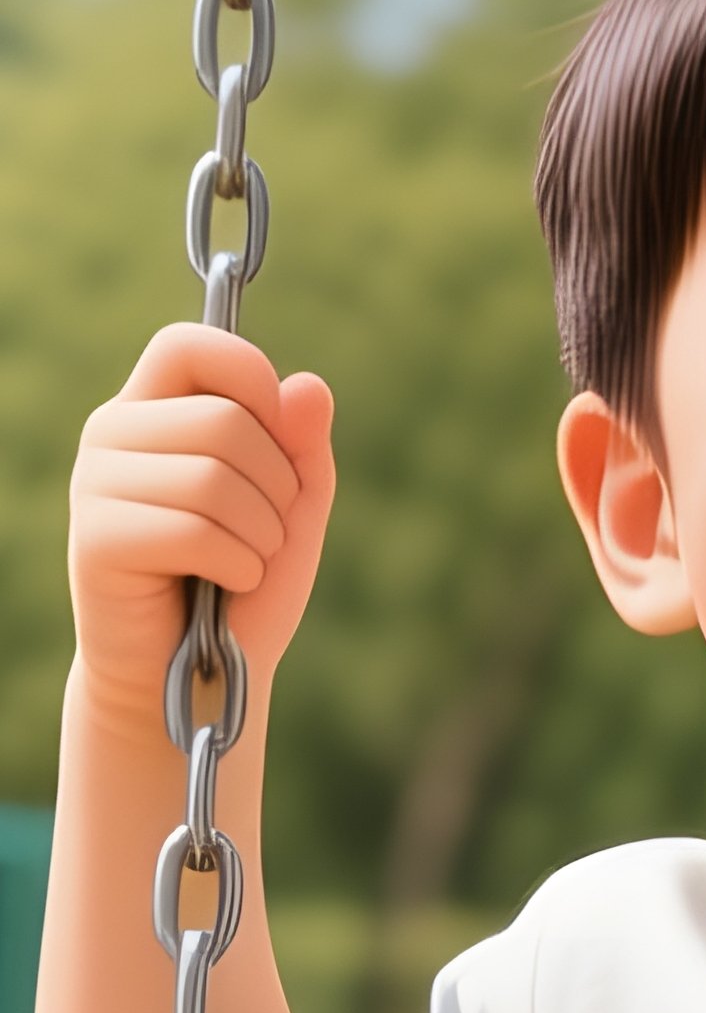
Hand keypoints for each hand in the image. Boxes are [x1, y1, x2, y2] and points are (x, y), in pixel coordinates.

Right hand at [68, 322, 335, 708]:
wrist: (204, 671)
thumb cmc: (248, 574)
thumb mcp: (295, 500)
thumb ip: (303, 440)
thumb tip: (305, 385)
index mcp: (157, 405)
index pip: (190, 342)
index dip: (250, 377)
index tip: (275, 433)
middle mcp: (113, 432)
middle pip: (225, 417)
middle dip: (276, 483)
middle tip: (264, 528)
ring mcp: (94, 484)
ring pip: (214, 475)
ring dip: (261, 532)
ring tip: (243, 560)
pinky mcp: (92, 539)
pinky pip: (193, 529)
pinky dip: (237, 564)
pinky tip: (225, 584)